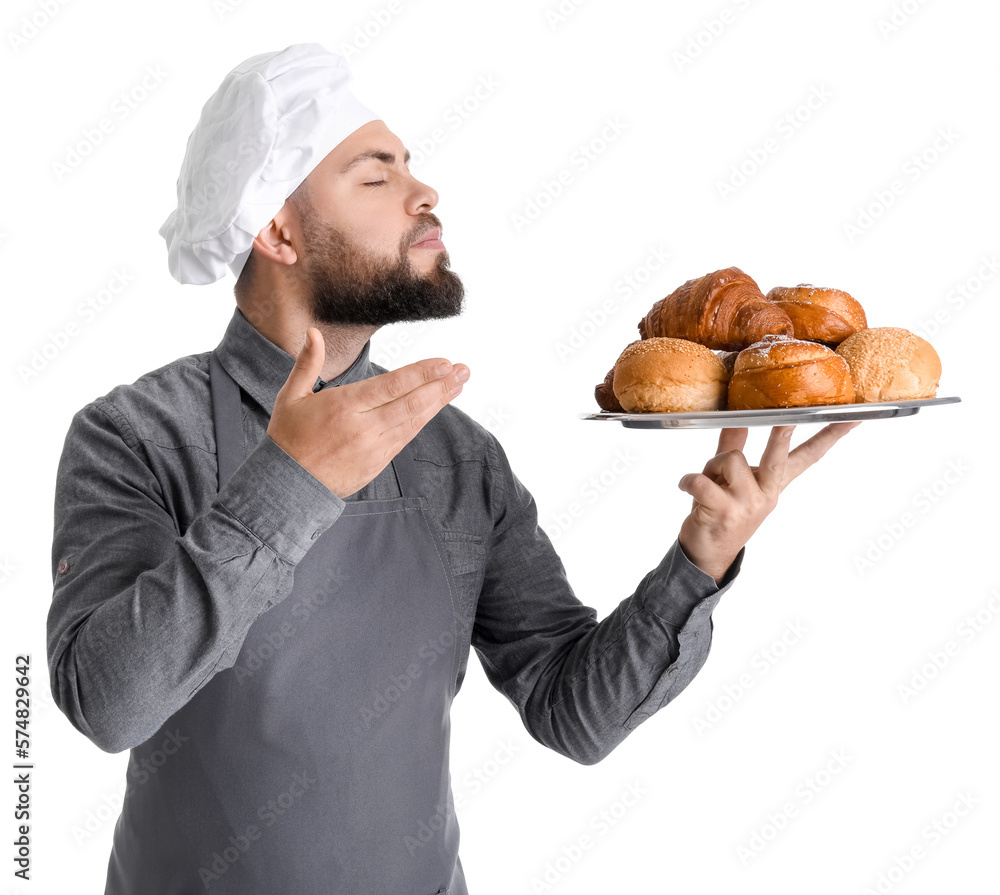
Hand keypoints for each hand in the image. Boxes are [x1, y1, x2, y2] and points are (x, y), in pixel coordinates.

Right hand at [267, 327, 469, 497]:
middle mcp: (363, 427)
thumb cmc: (288, 439)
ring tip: (459, 384)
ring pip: (414, 420)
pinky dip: (424, 420)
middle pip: (410, 402)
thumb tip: (314, 332)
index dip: (421, 374)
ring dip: (439, 401)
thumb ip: (307, 364)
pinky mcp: (379, 462)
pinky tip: (436, 406)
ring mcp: (374, 447)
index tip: (444, 362)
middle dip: (441, 385)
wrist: (288, 488)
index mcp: (343, 407)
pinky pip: (407, 436)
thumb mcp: (291, 397)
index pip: (391, 386)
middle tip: (463, 370)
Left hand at [677, 422, 860, 582]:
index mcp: (773, 483)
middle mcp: (766, 493)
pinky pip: (702, 481)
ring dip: (711, 466)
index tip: (852, 417)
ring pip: (731, 460)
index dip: (830, 436)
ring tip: (706, 482)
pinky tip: (686, 487)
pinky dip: (689, 480)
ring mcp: (748, 504)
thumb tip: (738, 418)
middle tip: (789, 418)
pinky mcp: (725, 512)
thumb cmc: (719, 512)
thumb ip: (733, 446)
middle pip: (779, 456)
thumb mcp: (730, 479)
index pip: (808, 457)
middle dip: (782, 434)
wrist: (706, 555)